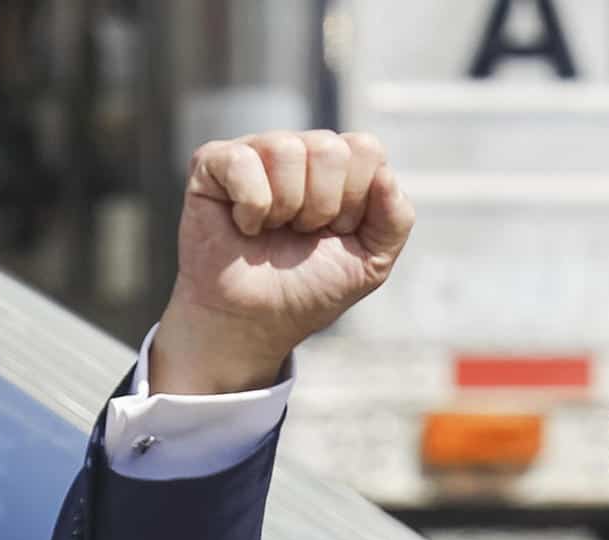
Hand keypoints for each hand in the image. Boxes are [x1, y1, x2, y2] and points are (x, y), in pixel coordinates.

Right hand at [152, 130, 414, 394]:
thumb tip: (385, 175)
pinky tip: (244, 226)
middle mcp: (298, 150)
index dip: (356, 200)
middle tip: (301, 233)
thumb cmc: (309, 288)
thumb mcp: (370, 262)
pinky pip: (243, 162)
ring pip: (286, 149)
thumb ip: (396, 219)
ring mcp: (254, 152)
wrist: (255, 322)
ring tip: (272, 230)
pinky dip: (251, 207)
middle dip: (322, 207)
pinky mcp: (213, 162)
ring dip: (285, 208)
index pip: (365, 148)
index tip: (336, 232)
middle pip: (329, 148)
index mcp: (338, 166)